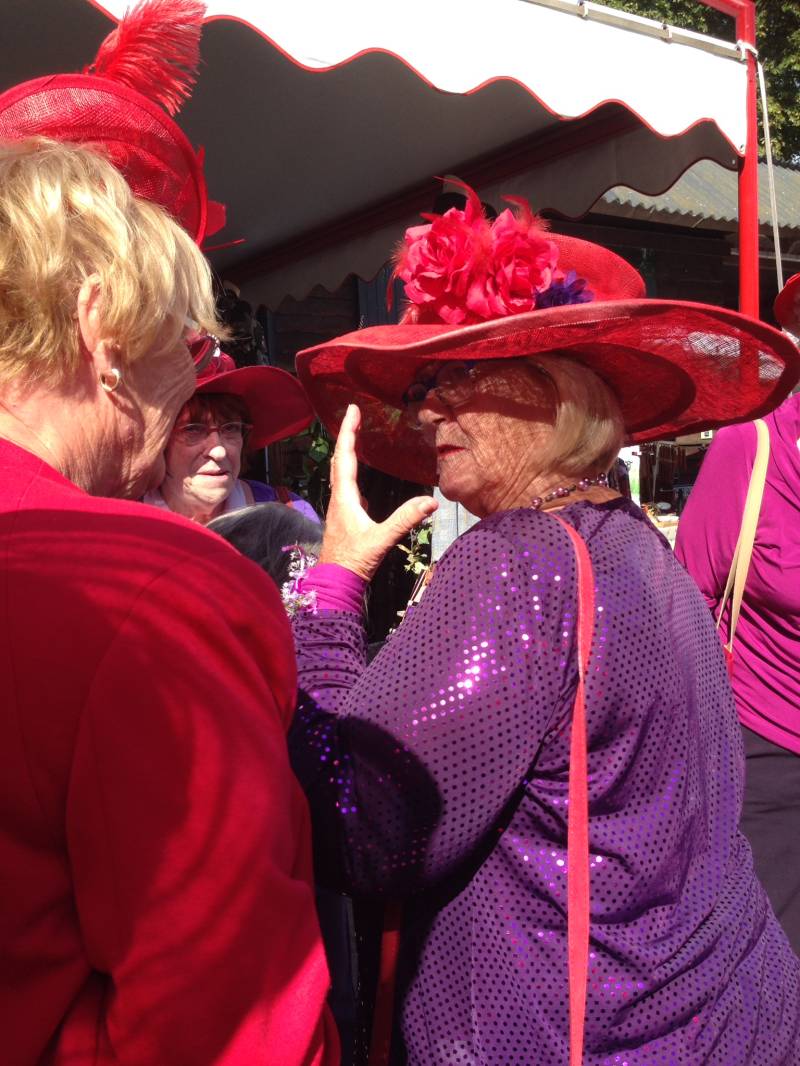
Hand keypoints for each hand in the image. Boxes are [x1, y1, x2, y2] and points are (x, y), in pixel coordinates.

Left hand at [319, 404, 437, 581]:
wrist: (335, 585)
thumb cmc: (353, 562)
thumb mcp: (381, 539)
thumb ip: (405, 519)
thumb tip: (431, 501)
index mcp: (345, 498)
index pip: (345, 457)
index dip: (349, 431)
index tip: (352, 409)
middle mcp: (339, 500)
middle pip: (339, 461)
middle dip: (347, 437)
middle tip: (353, 416)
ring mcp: (340, 510)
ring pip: (340, 475)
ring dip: (346, 455)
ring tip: (354, 440)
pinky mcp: (345, 521)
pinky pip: (346, 490)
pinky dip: (351, 476)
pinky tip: (360, 486)